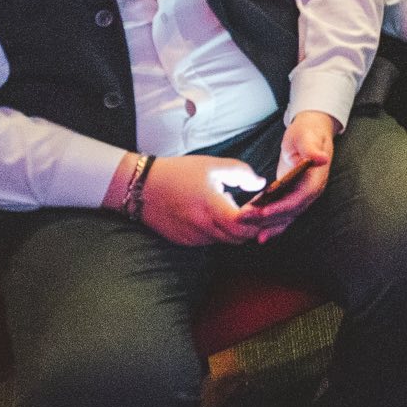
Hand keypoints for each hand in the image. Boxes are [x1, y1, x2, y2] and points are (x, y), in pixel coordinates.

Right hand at [137, 154, 266, 245]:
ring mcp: (192, 237)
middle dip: (252, 227)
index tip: (263, 208)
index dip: (257, 219)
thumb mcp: (213, 165)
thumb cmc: (179, 173)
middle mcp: (202, 226)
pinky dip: (219, 232)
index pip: (242, 224)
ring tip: (237, 213)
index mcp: (211, 206)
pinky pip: (210, 241)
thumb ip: (241, 173)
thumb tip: (260, 184)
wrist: (143, 188)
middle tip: (256, 213)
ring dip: (235, 231)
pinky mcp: (185, 241)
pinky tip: (217, 217)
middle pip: (238, 238)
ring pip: (225, 241)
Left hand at [237, 110, 335, 240]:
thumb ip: (312, 148)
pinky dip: (272, 224)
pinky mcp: (294, 196)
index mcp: (316, 178)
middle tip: (244, 219)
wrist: (312, 132)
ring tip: (249, 232)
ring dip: (268, 226)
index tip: (263, 212)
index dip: (282, 207)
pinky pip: (284, 214)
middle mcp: (312, 191)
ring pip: (287, 217)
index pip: (300, 198)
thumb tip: (322, 159)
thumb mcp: (307, 136)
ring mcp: (303, 195)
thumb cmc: (308, 132)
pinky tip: (257, 232)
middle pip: (291, 211)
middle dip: (268, 219)